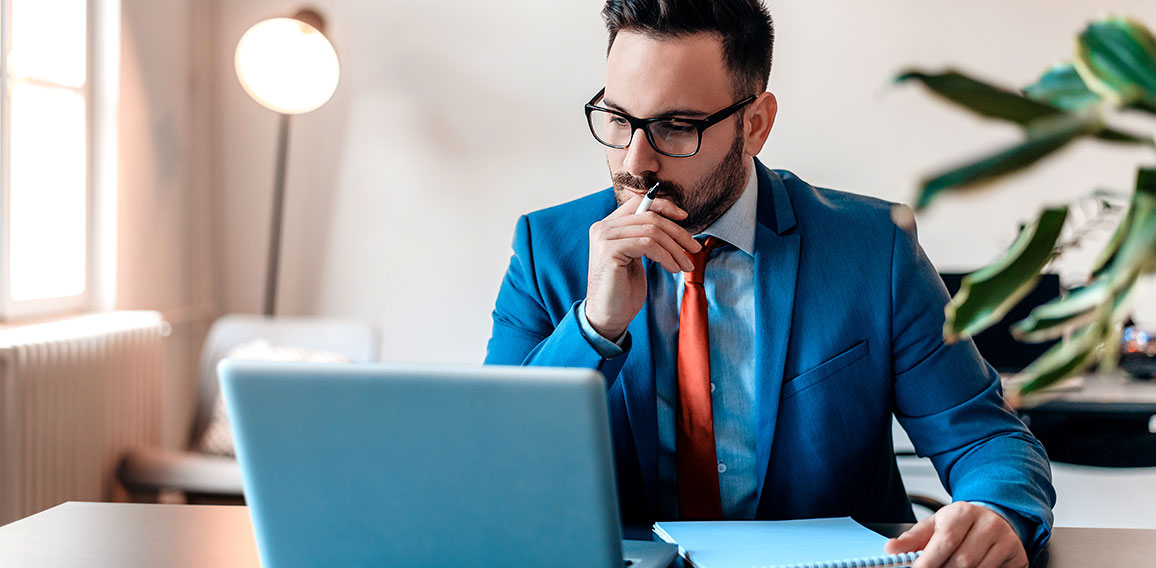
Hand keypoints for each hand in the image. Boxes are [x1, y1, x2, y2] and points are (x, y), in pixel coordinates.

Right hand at [585, 193, 700, 338]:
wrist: (609, 316)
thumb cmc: (624, 289)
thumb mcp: (635, 256)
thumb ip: (643, 236)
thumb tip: (672, 220)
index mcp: (608, 226)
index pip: (638, 202)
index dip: (664, 205)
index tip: (684, 217)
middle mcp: (603, 228)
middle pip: (650, 218)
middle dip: (678, 233)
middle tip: (694, 249)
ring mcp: (604, 239)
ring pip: (652, 231)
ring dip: (675, 249)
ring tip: (685, 265)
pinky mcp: (610, 252)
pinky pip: (648, 244)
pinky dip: (666, 256)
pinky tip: (673, 269)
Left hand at [884, 502, 1026, 567]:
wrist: (995, 518)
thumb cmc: (960, 525)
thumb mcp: (934, 525)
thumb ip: (912, 539)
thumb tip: (891, 549)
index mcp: (963, 513)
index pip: (946, 540)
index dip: (929, 561)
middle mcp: (988, 524)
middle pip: (963, 560)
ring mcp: (1006, 541)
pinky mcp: (1018, 556)